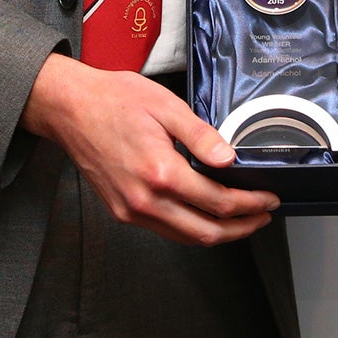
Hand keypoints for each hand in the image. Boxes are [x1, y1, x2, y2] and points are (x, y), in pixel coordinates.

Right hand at [22, 54, 278, 246]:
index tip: (268, 199)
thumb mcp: (165, 106)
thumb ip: (201, 135)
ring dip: (218, 233)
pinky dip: (191, 228)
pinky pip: (165, 230)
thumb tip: (229, 158)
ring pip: (185, 237)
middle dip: (242, 228)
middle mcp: (145, 200)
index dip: (250, 205)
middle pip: (206, 232)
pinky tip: (205, 214)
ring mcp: (131, 210)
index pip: (218, 202)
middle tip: (263, 217)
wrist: (69, 109)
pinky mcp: (121, 211)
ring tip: (242, 220)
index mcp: (160, 172)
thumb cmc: (113, 100)